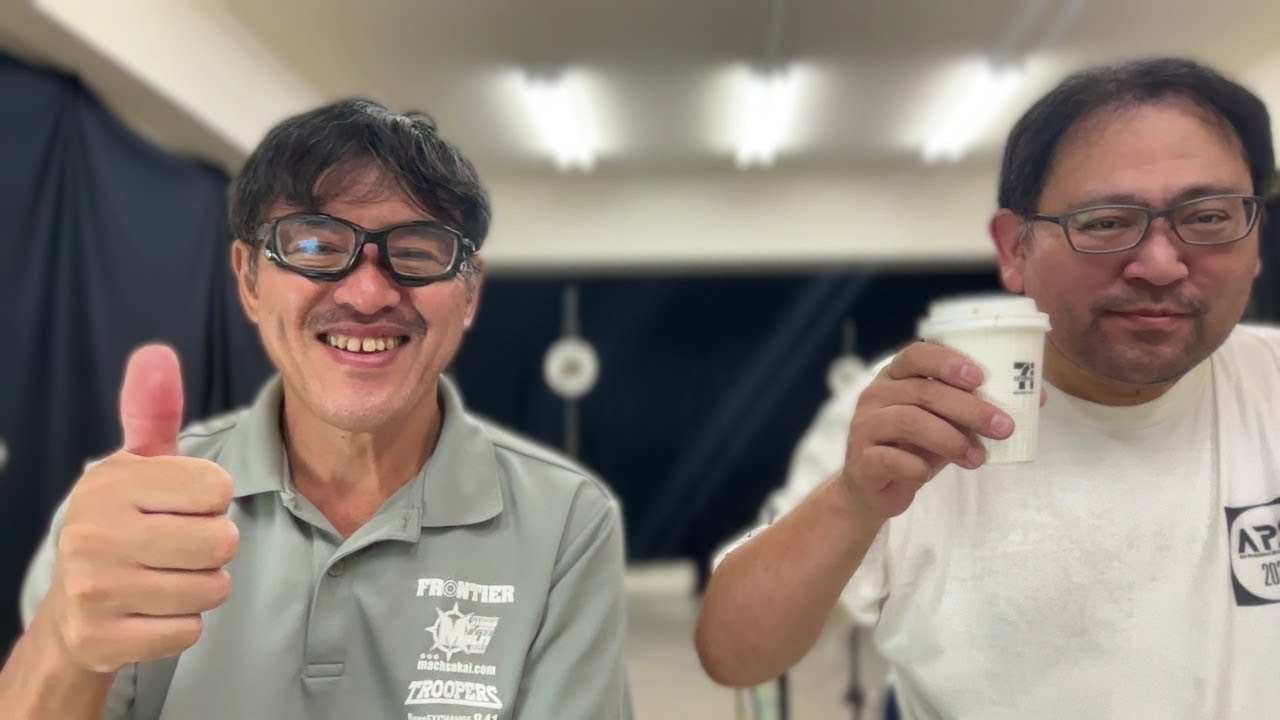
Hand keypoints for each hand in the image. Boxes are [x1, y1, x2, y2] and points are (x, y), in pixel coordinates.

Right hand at [44, 344, 238, 672]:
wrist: (74, 608)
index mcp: (109, 483)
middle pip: (222, 541)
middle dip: (213, 547)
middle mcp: (94, 533)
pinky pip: (189, 631)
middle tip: (177, 547)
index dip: (212, 500)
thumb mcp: (136, 466)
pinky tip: (151, 610)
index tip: (181, 506)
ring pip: (211, 588)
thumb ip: (153, 413)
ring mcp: (96, 590)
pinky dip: (181, 624)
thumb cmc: (123, 523)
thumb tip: (156, 353)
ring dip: (201, 586)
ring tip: (165, 576)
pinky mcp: (105, 640)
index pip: (217, 488)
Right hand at [842, 342, 1017, 517]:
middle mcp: (876, 395)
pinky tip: (929, 472)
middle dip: (969, 408)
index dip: (946, 361)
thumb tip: (1039, 397)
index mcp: (895, 377)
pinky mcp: (862, 460)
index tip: (980, 377)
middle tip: (1003, 426)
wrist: (875, 489)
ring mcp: (865, 426)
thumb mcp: (946, 423)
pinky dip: (918, 466)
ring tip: (978, 458)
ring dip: (951, 440)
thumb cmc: (914, 447)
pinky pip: (893, 458)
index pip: (915, 354)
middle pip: (923, 391)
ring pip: (910, 422)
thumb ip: (976, 408)